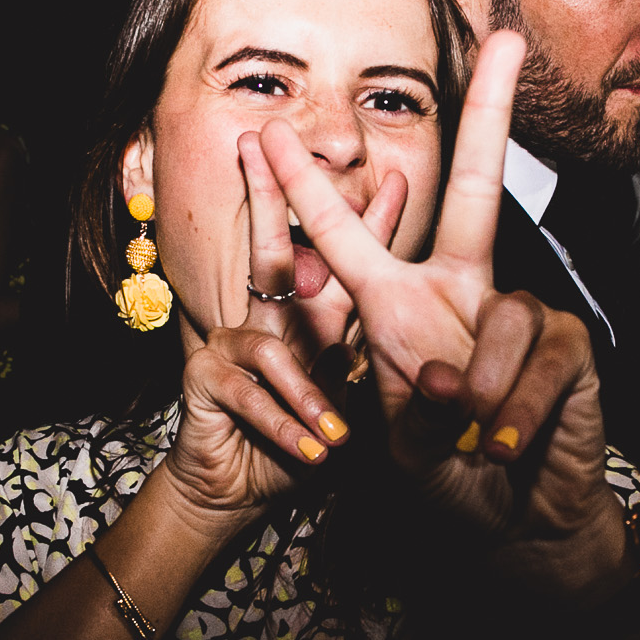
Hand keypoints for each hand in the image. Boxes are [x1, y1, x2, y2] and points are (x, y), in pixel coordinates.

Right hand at [146, 138, 408, 536]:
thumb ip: (381, 383)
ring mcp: (233, 340)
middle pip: (272, 249)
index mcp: (318, 321)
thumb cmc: (301, 450)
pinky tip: (312, 452)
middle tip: (261, 141)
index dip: (373, 221)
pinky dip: (285, 425)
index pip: (348, 261)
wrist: (240, 498)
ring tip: (335, 438)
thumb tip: (435, 371)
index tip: (398, 179)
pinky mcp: (205, 375)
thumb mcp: (353, 413)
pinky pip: (251, 391)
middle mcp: (272, 318)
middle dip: (269, 194)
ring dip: (309, 398)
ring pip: (273, 345)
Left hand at [261, 30, 627, 603]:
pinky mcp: (568, 346)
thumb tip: (447, 376)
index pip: (347, 235)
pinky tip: (505, 442)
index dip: (306, 187)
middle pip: (484, 186)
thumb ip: (409, 407)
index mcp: (398, 303)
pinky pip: (534, 361)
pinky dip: (512, 412)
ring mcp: (518, 313)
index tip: (266, 133)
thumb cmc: (446, 474)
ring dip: (474, 395)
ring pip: (498, 320)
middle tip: (509, 40)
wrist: (516, 523)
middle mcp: (460, 291)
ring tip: (470, 440)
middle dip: (494, 110)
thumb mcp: (400, 445)